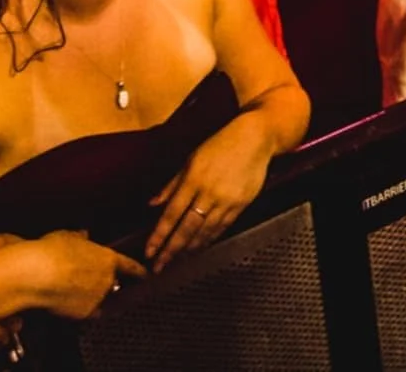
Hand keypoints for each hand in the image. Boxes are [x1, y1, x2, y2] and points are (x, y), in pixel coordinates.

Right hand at [27, 230, 146, 319]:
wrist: (37, 274)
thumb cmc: (51, 252)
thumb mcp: (67, 237)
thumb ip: (80, 238)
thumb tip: (84, 236)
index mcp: (107, 259)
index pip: (130, 267)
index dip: (138, 271)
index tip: (145, 275)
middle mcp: (107, 280)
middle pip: (112, 284)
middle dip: (104, 284)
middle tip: (84, 281)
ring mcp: (97, 297)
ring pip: (100, 299)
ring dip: (92, 297)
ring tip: (71, 291)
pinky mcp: (85, 313)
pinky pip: (87, 313)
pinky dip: (80, 310)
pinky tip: (67, 304)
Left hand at [145, 119, 275, 270]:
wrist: (255, 138)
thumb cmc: (221, 144)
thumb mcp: (191, 159)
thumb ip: (172, 184)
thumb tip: (153, 204)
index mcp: (194, 178)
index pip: (171, 213)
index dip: (159, 235)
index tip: (149, 251)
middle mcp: (209, 192)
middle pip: (187, 228)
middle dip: (171, 250)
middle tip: (160, 266)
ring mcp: (227, 200)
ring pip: (205, 231)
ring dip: (189, 249)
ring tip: (177, 262)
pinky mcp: (241, 204)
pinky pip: (222, 227)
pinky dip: (209, 240)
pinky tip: (200, 248)